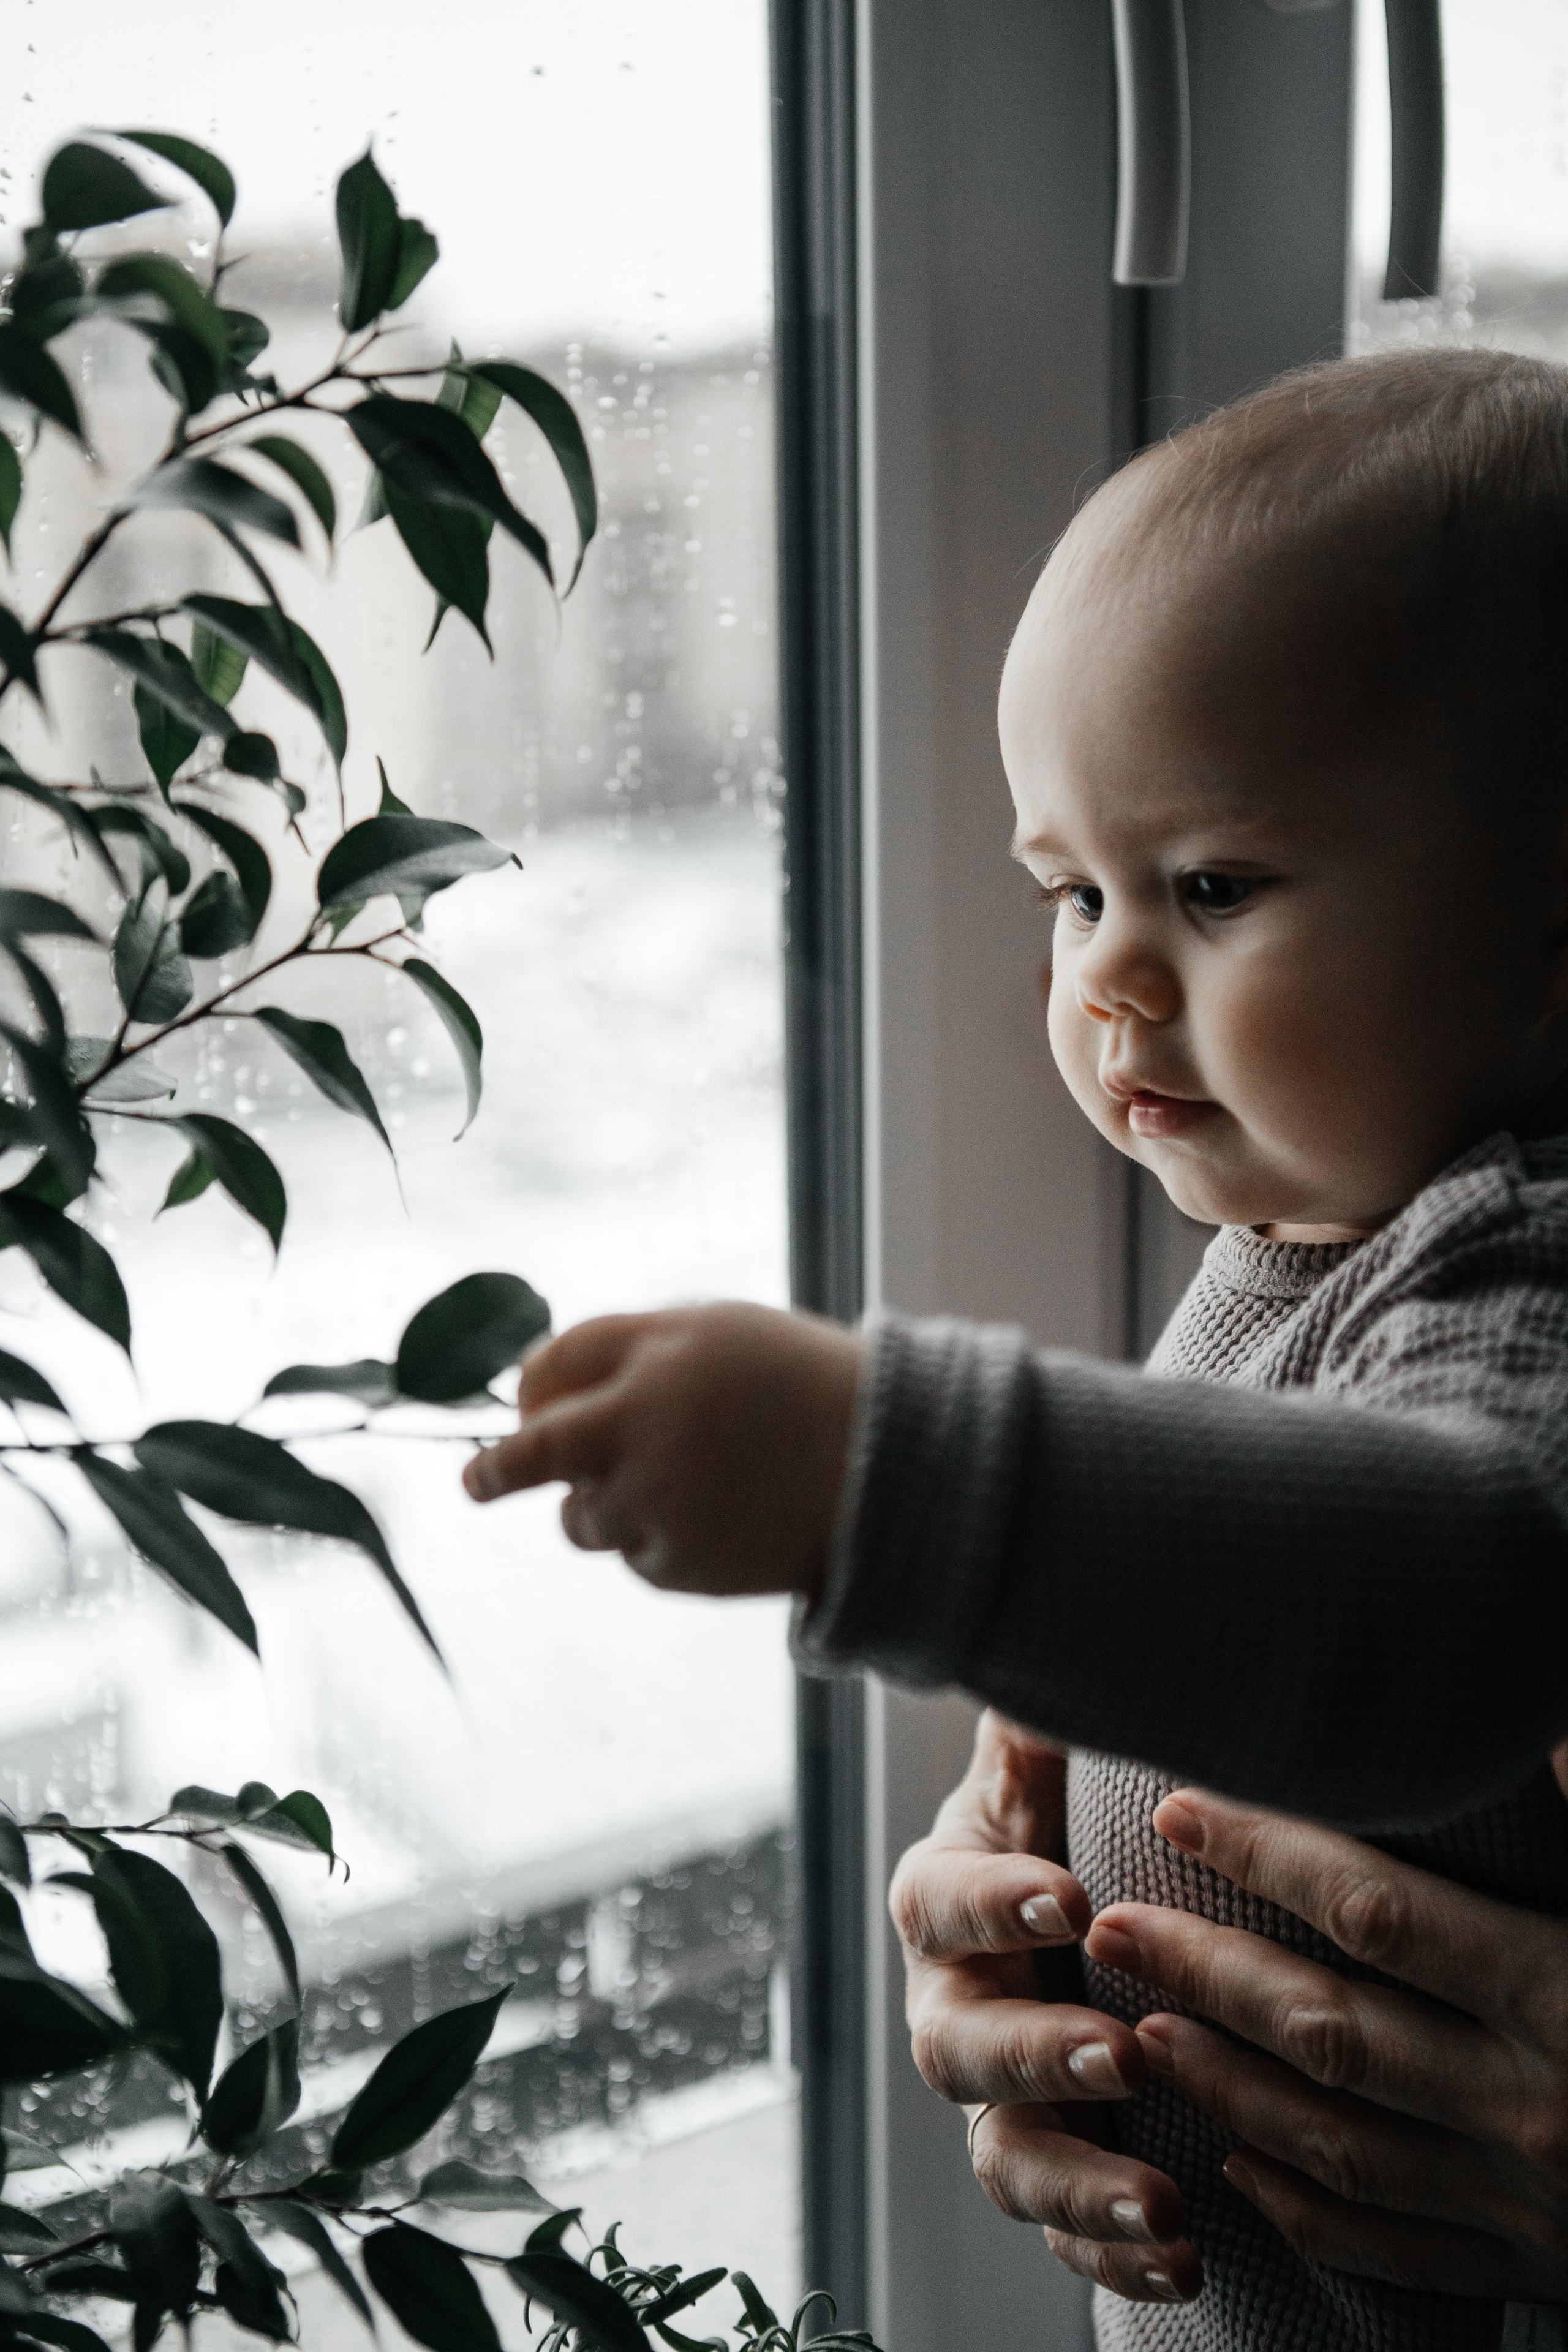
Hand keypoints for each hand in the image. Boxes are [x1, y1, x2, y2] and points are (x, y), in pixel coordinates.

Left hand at [461, 1303, 860, 1600]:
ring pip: (582, 1518)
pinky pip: (635, 1555)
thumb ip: (624, 1349)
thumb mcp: (716, 1332)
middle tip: (475, 1482)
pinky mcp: (678, 1568)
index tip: (522, 1407)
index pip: (551, 1369)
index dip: (531, 1388)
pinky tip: (718, 1517)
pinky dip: (656, 1538)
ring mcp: (658, 1508)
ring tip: (677, 1485)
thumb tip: (531, 1388)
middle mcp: (643, 1435)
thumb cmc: (798, 1385)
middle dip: (496, 1469)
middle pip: (535, 1453)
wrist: (888, 1470)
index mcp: (654, 1364)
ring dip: (601, 1504)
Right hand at [889, 1711, 1203, 2304]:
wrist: (1075, 1904)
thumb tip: (1030, 1631)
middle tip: (1121, 2057)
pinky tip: (1184, 2266)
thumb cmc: (1063, 1810)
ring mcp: (996, 2097)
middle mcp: (954, 2003)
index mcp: (946, 1894)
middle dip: (1037, 2056)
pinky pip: (1063, 2230)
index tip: (1068, 1896)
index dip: (995, 1900)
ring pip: (1004, 2158)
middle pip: (957, 2048)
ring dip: (1080, 2186)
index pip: (943, 1898)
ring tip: (1166, 2202)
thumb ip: (1033, 1706)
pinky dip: (1113, 2257)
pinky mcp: (1050, 2163)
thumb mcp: (1047, 1752)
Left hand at [1081, 1783, 1567, 2299]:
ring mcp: (1528, 2197)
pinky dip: (1305, 2207)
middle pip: (1330, 2029)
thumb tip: (1521, 1732)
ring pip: (1340, 2144)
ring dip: (1230, 2089)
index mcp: (1560, 1990)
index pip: (1377, 1914)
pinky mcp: (1535, 2262)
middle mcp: (1529, 2101)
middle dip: (1204, 1974)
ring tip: (1143, 2033)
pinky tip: (1239, 2164)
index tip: (1178, 1811)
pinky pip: (1394, 2245)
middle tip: (1111, 1927)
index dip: (1267, 1855)